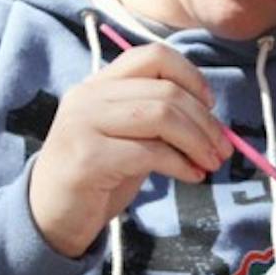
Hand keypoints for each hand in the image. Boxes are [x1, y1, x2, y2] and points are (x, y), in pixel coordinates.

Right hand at [28, 42, 232, 256]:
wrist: (50, 217)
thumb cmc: (97, 177)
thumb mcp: (129, 139)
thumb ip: (159, 123)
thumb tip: (212, 122)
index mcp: (98, 84)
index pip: (151, 56)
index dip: (189, 75)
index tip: (211, 105)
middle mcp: (87, 97)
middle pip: (164, 91)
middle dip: (205, 121)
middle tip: (225, 148)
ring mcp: (83, 125)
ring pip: (160, 116)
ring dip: (197, 141)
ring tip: (212, 163)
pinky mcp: (87, 158)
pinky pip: (149, 152)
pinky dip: (181, 164)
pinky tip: (193, 176)